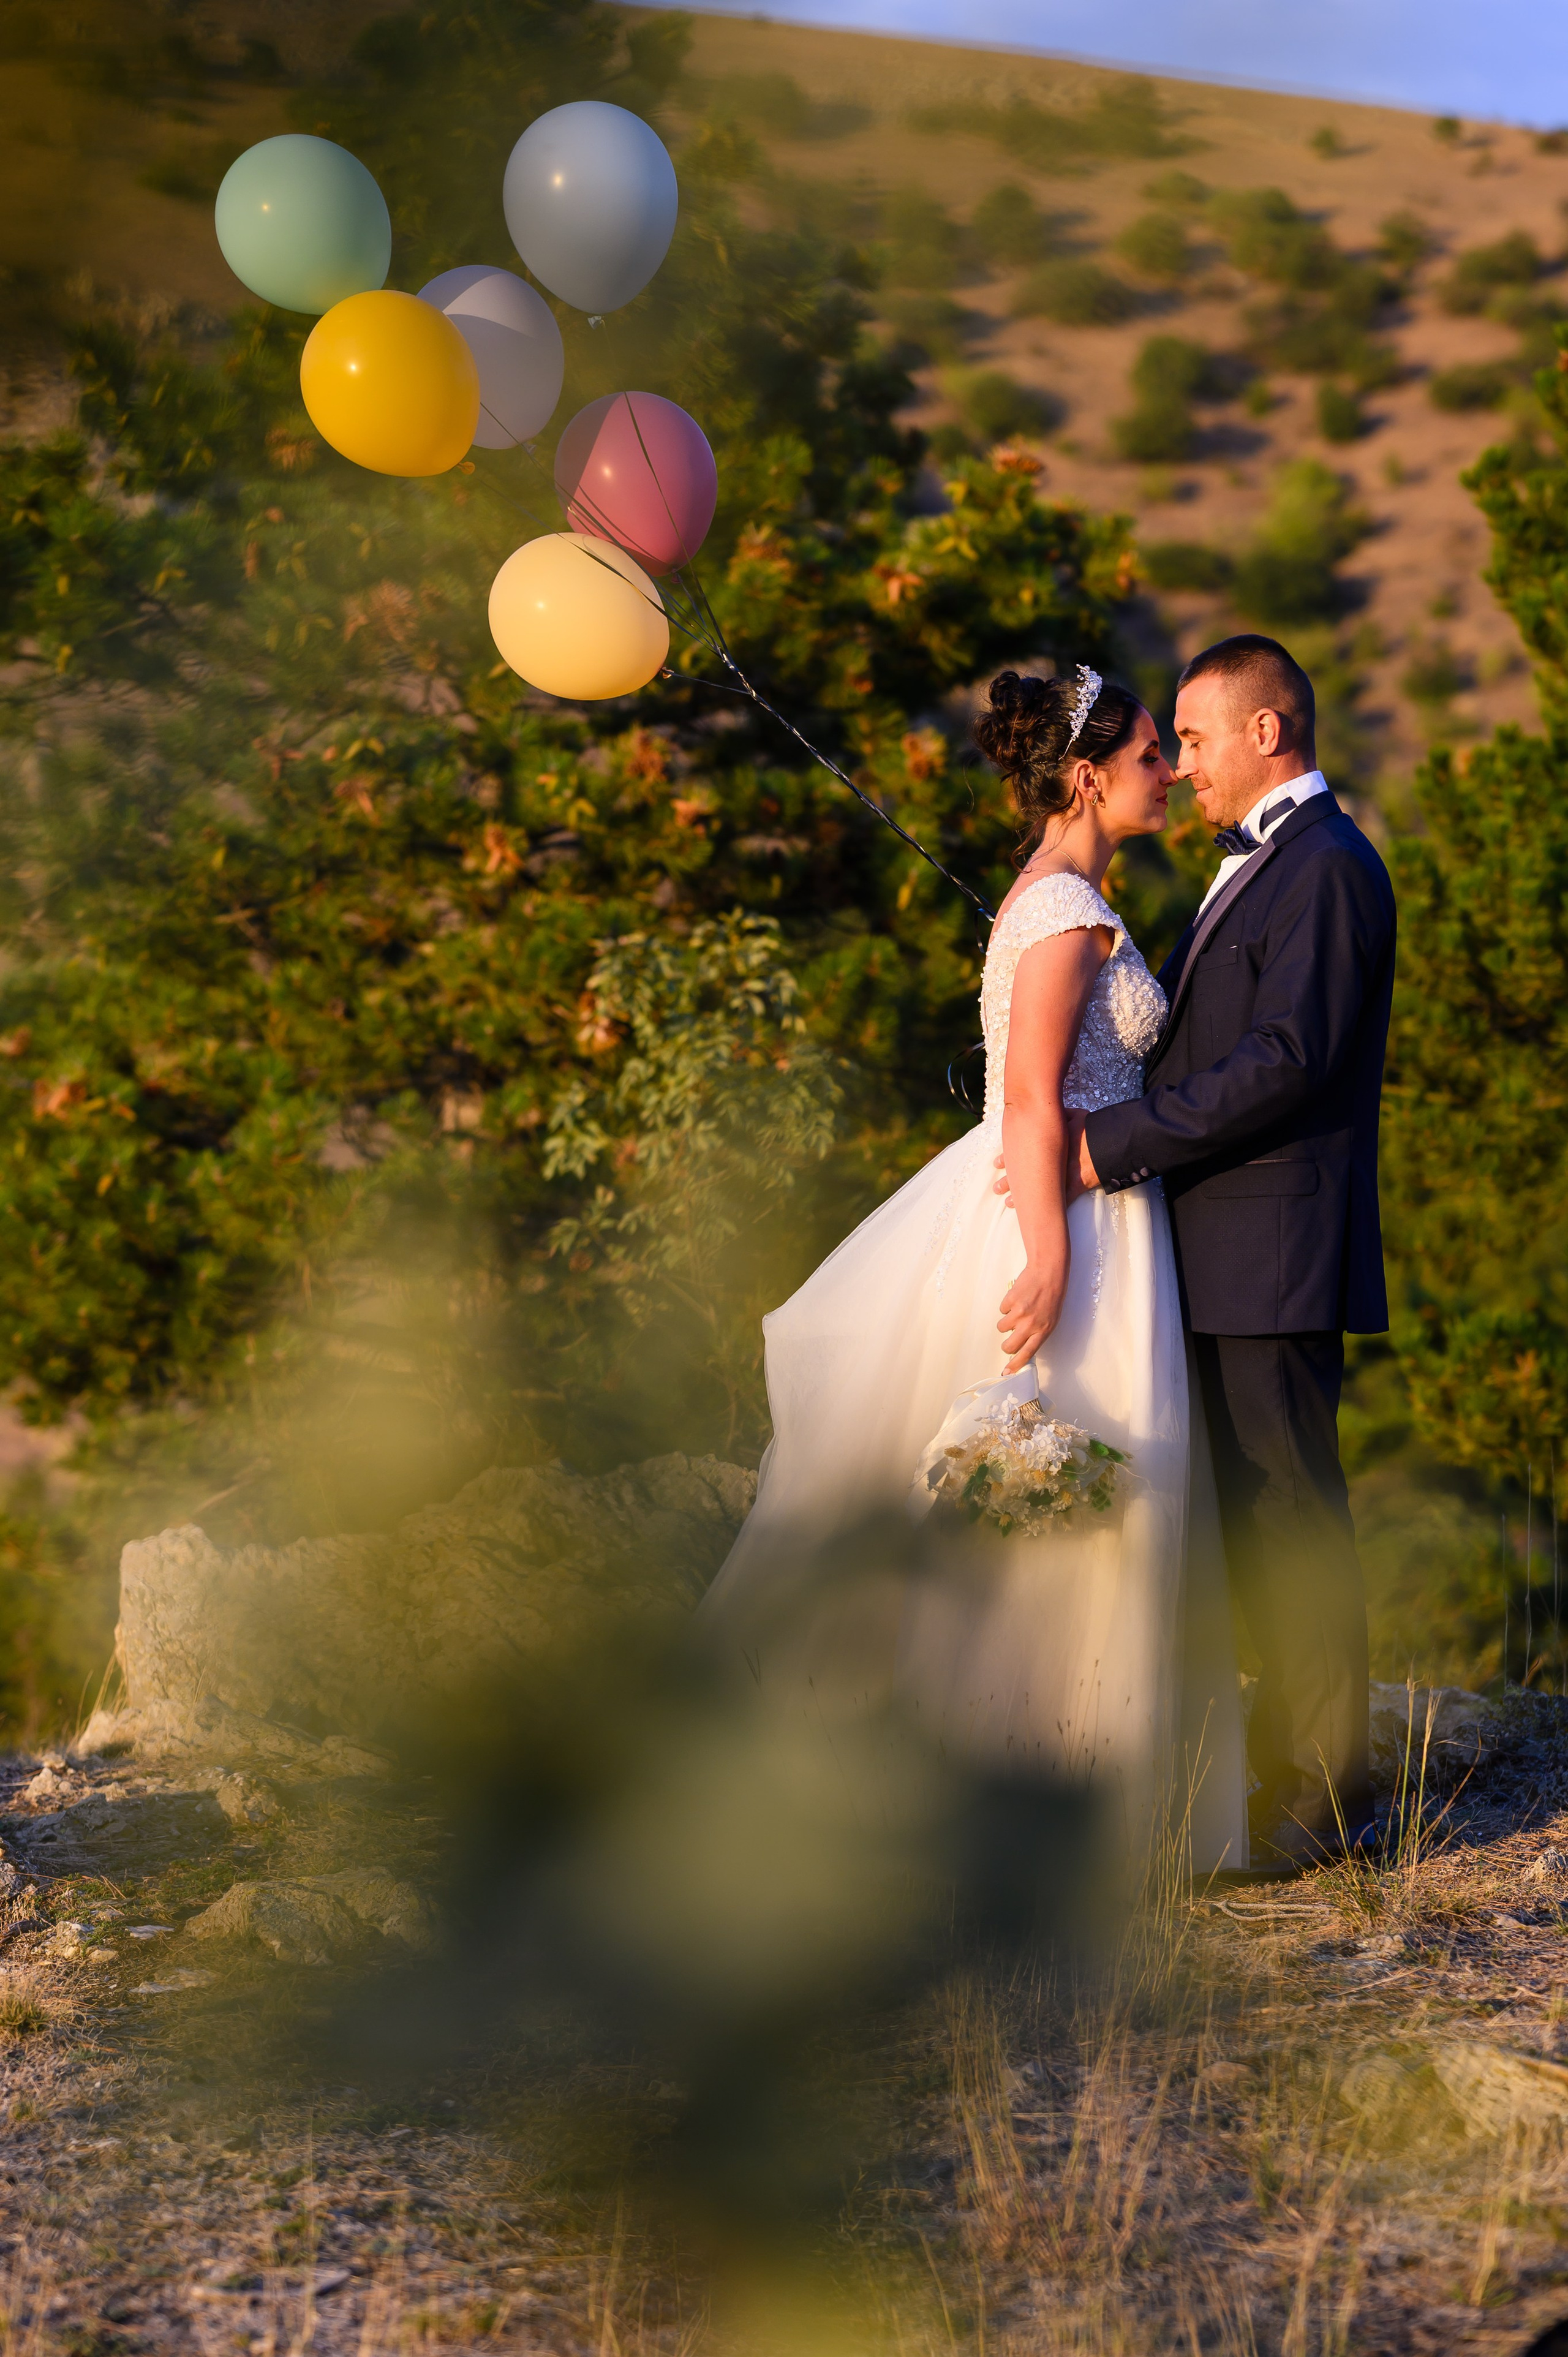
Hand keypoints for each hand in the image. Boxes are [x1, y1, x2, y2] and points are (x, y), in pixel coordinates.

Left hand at [993, 1117, 1101, 1206]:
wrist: (1107, 1145)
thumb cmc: (1092, 1128)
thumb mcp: (1075, 1115)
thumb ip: (1061, 1114)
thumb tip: (1054, 1109)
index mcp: (1045, 1143)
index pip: (1020, 1152)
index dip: (1006, 1159)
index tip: (996, 1164)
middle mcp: (1048, 1162)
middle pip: (1023, 1174)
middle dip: (1008, 1182)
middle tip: (996, 1188)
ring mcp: (1059, 1177)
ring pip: (1035, 1190)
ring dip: (1021, 1198)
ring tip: (1008, 1203)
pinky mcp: (1072, 1188)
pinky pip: (1056, 1202)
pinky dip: (1045, 1209)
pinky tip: (1033, 1215)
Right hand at [998, 1257, 1066, 1374]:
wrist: (1048, 1273)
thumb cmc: (1052, 1297)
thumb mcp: (1051, 1319)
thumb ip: (1037, 1333)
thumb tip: (1022, 1346)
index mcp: (1043, 1330)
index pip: (1027, 1353)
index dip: (1015, 1365)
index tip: (1007, 1373)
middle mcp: (1030, 1324)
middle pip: (1009, 1345)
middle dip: (1006, 1345)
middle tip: (1009, 1339)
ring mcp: (1019, 1312)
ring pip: (1002, 1327)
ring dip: (1007, 1321)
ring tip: (1019, 1310)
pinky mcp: (1010, 1301)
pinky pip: (1002, 1310)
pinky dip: (1007, 1306)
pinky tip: (1018, 1298)